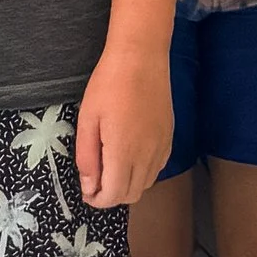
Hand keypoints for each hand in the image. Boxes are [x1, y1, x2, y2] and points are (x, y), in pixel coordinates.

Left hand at [77, 40, 173, 209]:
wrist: (141, 56)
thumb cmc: (109, 84)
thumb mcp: (87, 119)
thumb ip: (87, 157)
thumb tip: (89, 187)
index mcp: (124, 152)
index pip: (114, 195)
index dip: (98, 200)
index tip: (86, 191)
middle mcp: (147, 155)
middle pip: (131, 195)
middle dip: (111, 195)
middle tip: (95, 180)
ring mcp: (162, 146)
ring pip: (146, 184)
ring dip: (127, 185)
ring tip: (111, 167)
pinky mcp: (169, 137)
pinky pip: (157, 168)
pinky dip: (142, 172)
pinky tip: (130, 155)